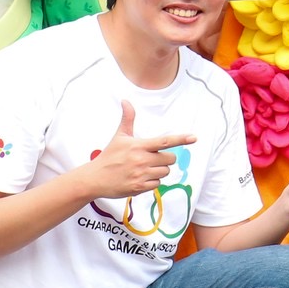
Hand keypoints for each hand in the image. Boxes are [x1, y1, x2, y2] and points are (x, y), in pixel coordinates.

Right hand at [77, 102, 192, 198]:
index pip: (165, 141)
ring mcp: (141, 174)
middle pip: (170, 159)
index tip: (194, 138)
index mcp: (139, 146)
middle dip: (165, 159)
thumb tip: (125, 100)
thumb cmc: (109, 156)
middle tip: (151, 159)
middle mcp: (142, 159)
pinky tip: (140, 178)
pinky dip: (152, 182)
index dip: (181, 139)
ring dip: (159, 171)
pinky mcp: (139, 187)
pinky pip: (158, 184)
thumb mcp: (119, 137)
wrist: (94, 178)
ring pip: (165, 172)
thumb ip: (128, 119)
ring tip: (143, 169)